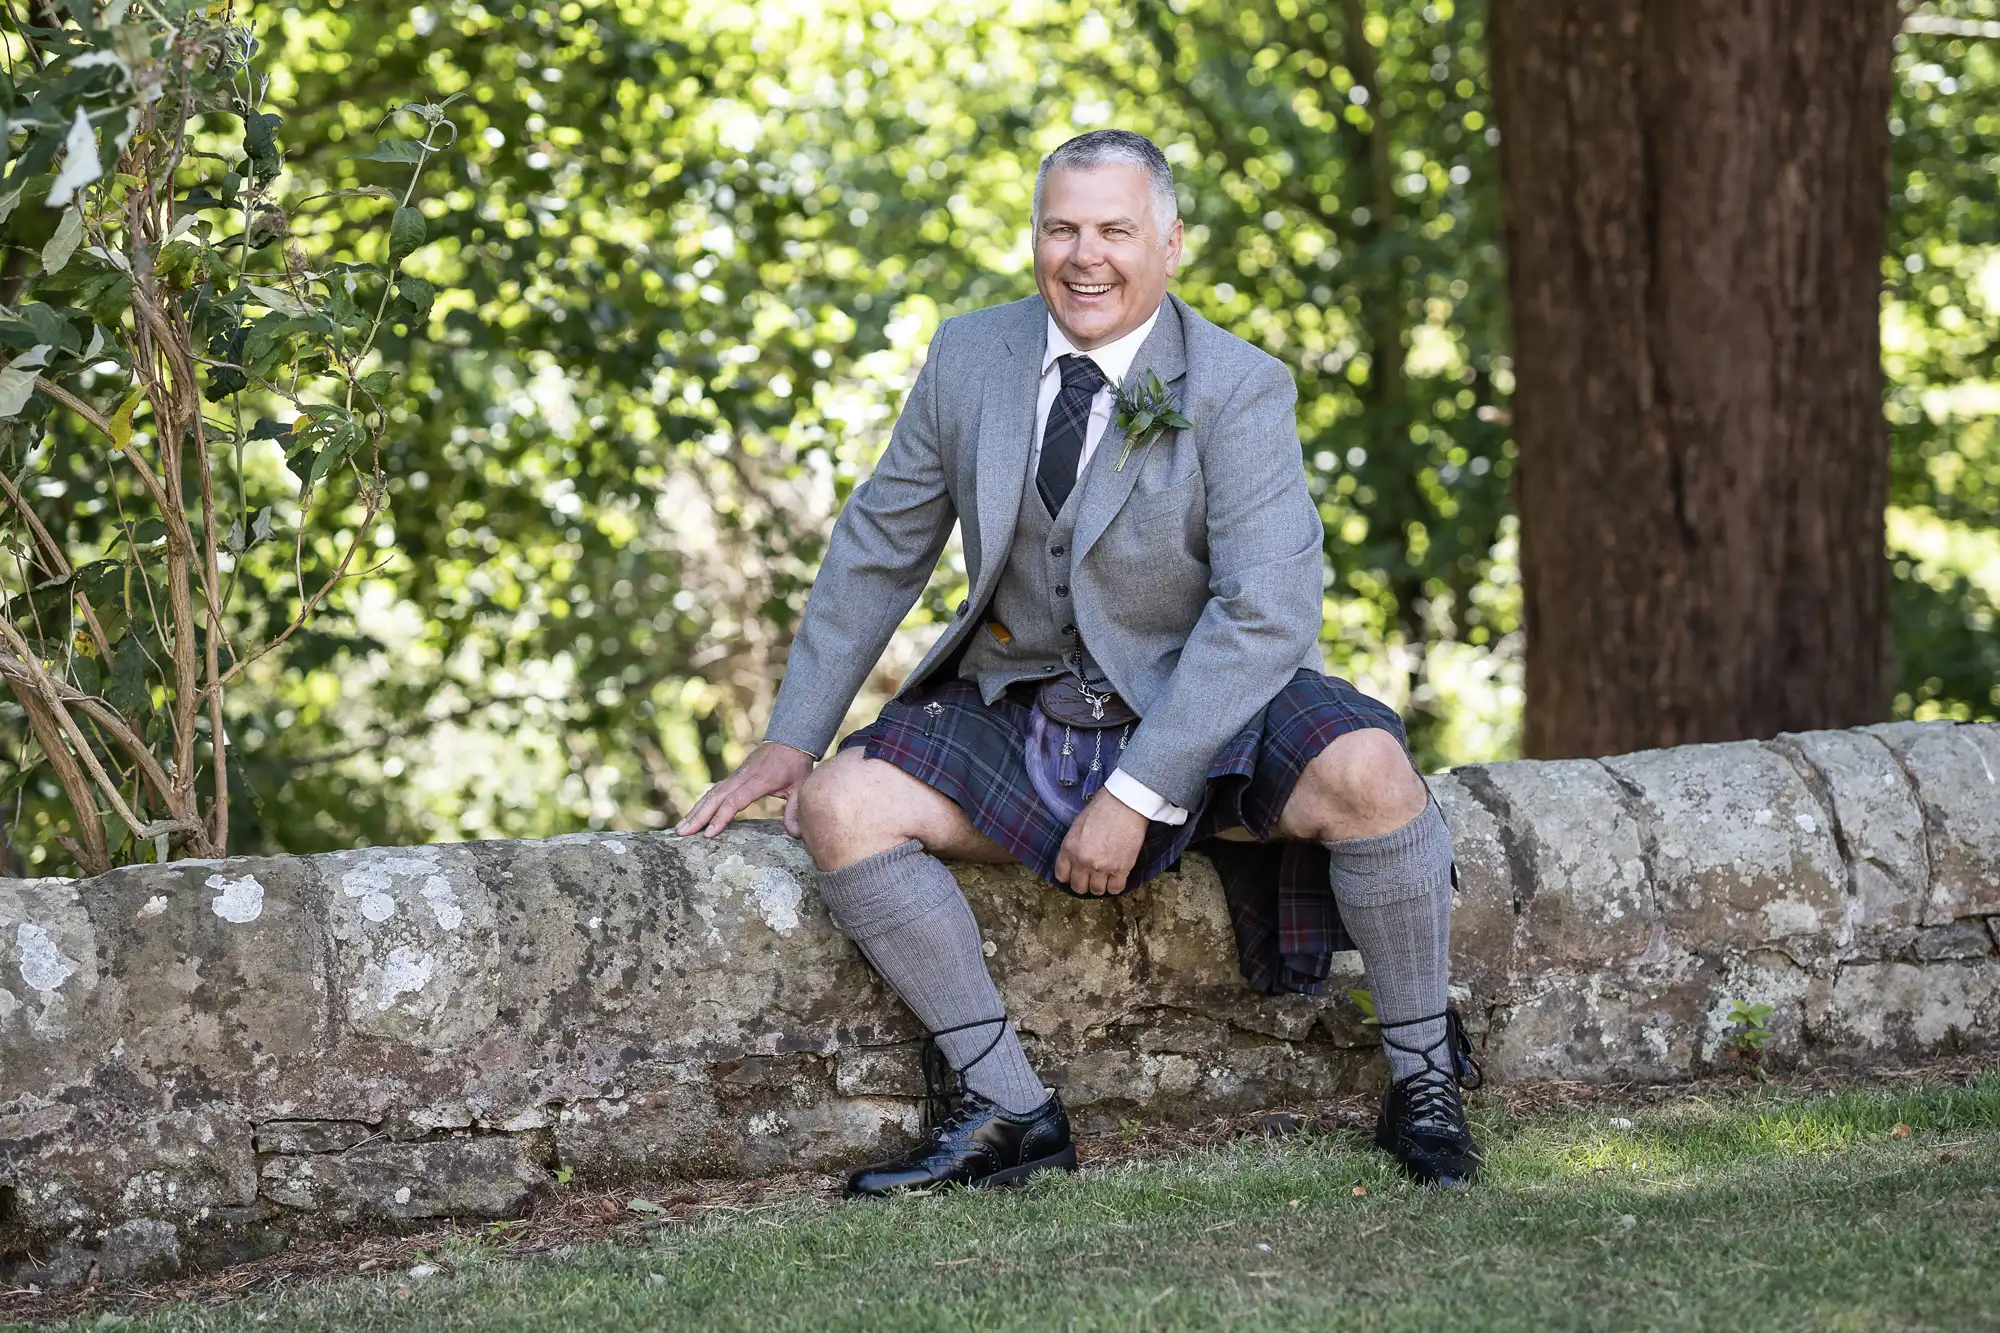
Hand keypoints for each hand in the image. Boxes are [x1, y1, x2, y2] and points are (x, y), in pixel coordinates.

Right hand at [676, 741, 816, 838]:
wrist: (789, 741)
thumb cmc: (795, 766)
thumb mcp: (800, 787)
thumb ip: (795, 810)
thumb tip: (797, 834)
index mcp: (759, 780)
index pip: (735, 800)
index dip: (721, 817)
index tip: (709, 833)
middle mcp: (742, 777)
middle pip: (716, 797)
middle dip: (698, 816)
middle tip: (682, 834)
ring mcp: (736, 776)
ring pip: (711, 793)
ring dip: (695, 811)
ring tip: (680, 829)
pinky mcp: (733, 777)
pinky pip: (714, 791)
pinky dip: (702, 804)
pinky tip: (692, 816)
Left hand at [1055, 787, 1149, 895]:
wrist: (1125, 803)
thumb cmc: (1102, 808)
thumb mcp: (1077, 826)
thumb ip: (1073, 846)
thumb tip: (1076, 860)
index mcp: (1069, 848)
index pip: (1062, 875)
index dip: (1069, 877)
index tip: (1075, 875)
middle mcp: (1082, 860)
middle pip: (1079, 887)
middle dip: (1084, 883)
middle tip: (1091, 878)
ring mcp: (1101, 866)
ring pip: (1097, 890)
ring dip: (1101, 886)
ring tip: (1105, 877)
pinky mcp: (1121, 868)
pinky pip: (1115, 889)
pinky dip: (1115, 886)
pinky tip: (1116, 877)